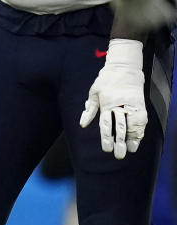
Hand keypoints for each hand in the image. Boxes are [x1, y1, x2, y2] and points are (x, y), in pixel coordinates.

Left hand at [79, 39, 146, 159]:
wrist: (124, 69)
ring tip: (131, 150)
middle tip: (118, 155)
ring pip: (132, 125)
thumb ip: (89, 109)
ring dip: (132, 138)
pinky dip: (140, 131)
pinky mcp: (140, 105)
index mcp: (106, 103)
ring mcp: (131, 105)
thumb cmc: (105, 81)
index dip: (106, 137)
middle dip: (119, 142)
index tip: (106, 148)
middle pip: (120, 127)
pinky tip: (138, 139)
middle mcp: (119, 105)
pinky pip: (141, 121)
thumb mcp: (93, 92)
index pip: (106, 123)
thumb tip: (83, 124)